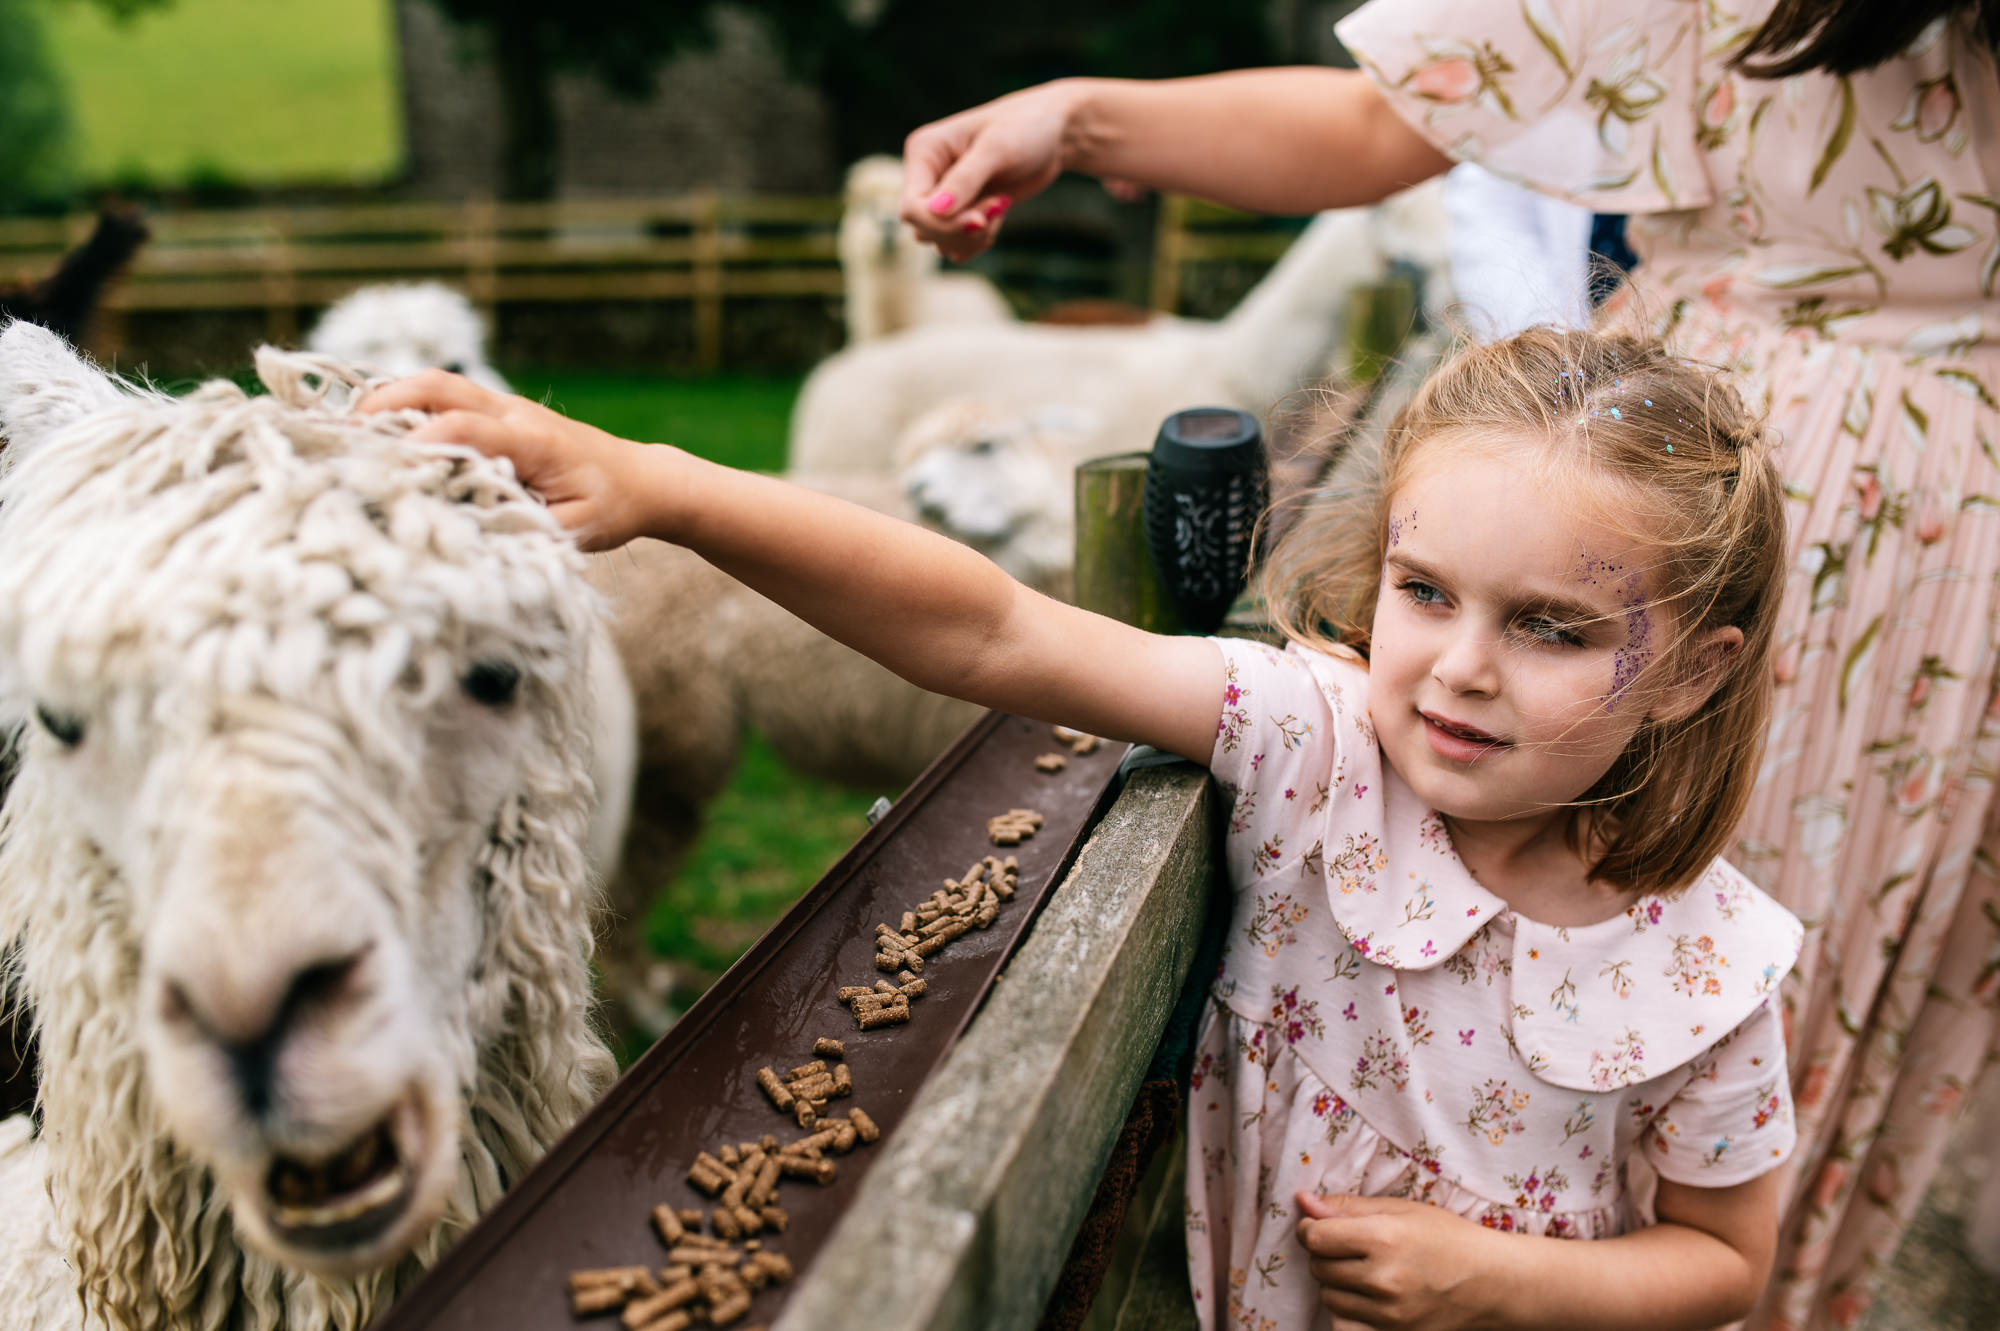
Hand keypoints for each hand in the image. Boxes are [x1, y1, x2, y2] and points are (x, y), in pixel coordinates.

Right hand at [355, 370, 675, 551]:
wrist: (642, 478)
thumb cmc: (609, 509)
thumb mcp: (573, 532)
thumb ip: (524, 529)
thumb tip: (466, 533)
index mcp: (534, 442)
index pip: (467, 428)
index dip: (422, 441)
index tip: (384, 465)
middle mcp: (515, 413)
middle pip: (440, 385)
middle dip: (387, 403)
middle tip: (340, 431)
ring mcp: (507, 406)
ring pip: (438, 382)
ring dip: (391, 397)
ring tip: (347, 427)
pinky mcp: (500, 411)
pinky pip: (447, 394)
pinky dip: (408, 402)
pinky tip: (378, 427)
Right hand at [899, 80, 1082, 260]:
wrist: (1053, 133)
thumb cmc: (1025, 127)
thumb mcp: (996, 149)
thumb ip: (965, 180)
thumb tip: (935, 211)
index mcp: (924, 151)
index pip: (911, 207)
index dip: (942, 223)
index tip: (981, 219)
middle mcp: (927, 175)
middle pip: (923, 229)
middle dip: (962, 230)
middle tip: (999, 206)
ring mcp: (943, 195)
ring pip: (939, 241)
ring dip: (972, 237)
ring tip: (1001, 206)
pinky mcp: (962, 211)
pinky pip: (956, 245)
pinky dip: (978, 241)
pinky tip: (999, 215)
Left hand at [1295, 1192, 1499, 1329]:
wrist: (1491, 1282)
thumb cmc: (1447, 1237)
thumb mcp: (1401, 1209)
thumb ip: (1348, 1207)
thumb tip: (1303, 1202)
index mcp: (1383, 1239)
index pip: (1315, 1237)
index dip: (1310, 1228)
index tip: (1319, 1226)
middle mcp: (1383, 1279)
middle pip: (1319, 1268)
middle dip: (1325, 1255)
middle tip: (1350, 1247)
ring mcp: (1390, 1314)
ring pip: (1329, 1298)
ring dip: (1336, 1283)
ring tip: (1364, 1271)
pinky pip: (1345, 1326)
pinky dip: (1347, 1313)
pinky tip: (1364, 1299)